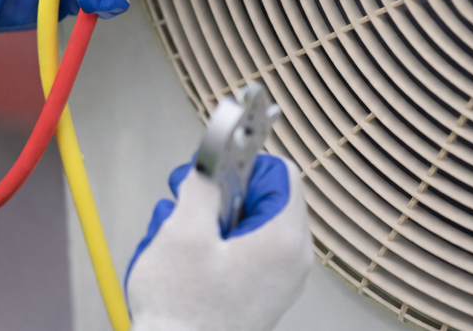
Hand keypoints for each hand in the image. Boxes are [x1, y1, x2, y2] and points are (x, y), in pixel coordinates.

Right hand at [126, 155, 312, 330]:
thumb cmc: (182, 310)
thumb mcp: (183, 231)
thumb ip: (202, 187)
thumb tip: (212, 162)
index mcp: (283, 240)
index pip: (280, 172)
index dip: (241, 164)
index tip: (213, 172)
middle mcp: (290, 259)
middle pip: (263, 196)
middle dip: (220, 195)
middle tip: (189, 207)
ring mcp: (277, 278)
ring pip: (247, 222)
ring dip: (210, 220)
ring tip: (182, 241)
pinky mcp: (260, 291)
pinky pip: (242, 249)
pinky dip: (214, 244)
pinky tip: (187, 260)